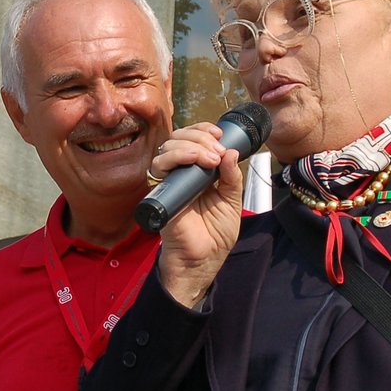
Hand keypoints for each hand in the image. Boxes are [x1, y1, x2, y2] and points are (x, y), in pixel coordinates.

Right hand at [147, 122, 245, 307]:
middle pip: (179, 138)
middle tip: (217, 150)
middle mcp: (182, 173)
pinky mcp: (161, 192)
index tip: (219, 134)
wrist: (204, 260)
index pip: (193, 139)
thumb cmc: (216, 234)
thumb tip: (231, 151)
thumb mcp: (232, 201)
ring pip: (168, 148)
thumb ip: (232, 177)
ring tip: (210, 157)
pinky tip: (194, 161)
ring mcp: (170, 182)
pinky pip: (158, 168)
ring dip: (190, 145)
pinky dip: (175, 158)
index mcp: (198, 172)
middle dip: (200, 137)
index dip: (203, 131)